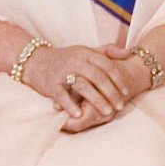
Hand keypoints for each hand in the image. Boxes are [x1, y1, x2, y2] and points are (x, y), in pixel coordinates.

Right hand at [22, 42, 139, 130]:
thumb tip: (129, 53)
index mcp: (85, 52)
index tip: (125, 92)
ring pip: (83, 86)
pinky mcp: (50, 84)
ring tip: (107, 112)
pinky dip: (71, 105)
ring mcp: (62, 72)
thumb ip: (107, 51)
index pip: (106, 65)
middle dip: (111, 93)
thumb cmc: (65, 59)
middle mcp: (74, 61)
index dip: (118, 79)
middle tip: (120, 106)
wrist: (35, 62)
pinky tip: (79, 114)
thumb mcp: (85, 51)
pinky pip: (62, 95)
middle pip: (98, 77)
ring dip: (97, 100)